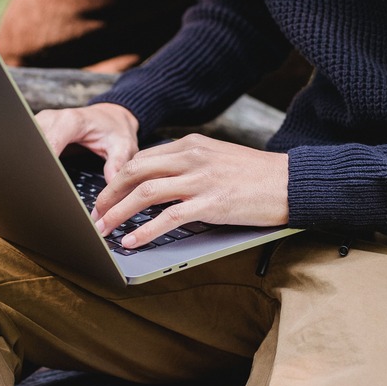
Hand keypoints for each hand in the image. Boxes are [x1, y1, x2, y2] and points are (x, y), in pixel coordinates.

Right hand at [35, 103, 138, 181]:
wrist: (110, 117)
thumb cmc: (115, 130)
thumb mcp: (123, 146)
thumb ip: (117, 164)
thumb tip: (111, 184)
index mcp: (71, 121)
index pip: (48, 142)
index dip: (45, 163)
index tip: (46, 180)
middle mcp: (52, 118)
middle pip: (32, 142)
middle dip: (33, 164)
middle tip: (38, 186)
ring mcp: (42, 122)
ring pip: (25, 142)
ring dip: (29, 160)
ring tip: (35, 180)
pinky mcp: (37, 129)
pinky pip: (28, 143)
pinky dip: (30, 157)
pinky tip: (35, 173)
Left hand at [92, 134, 288, 248]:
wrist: (291, 182)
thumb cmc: (257, 175)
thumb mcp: (218, 158)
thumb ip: (190, 164)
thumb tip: (162, 182)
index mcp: (191, 144)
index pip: (142, 158)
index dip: (118, 178)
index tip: (107, 196)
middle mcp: (192, 157)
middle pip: (135, 171)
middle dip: (109, 194)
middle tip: (95, 213)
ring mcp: (201, 179)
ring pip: (145, 192)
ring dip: (118, 212)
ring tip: (103, 229)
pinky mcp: (211, 203)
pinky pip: (168, 217)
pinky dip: (144, 230)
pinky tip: (132, 241)